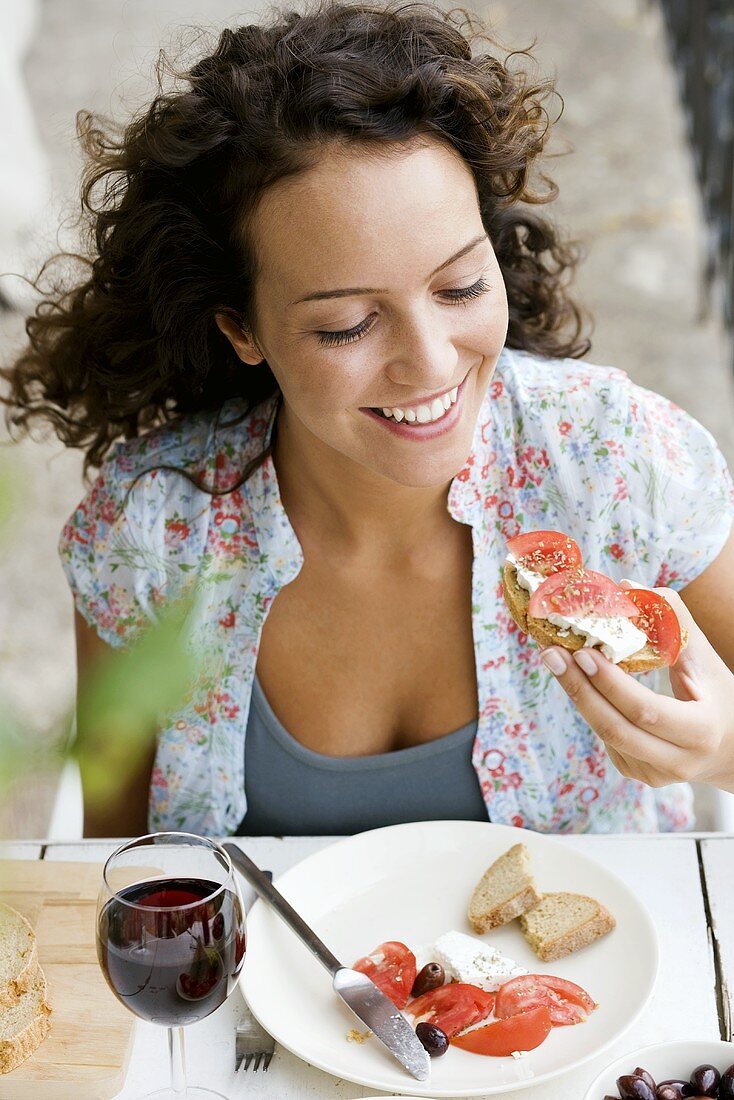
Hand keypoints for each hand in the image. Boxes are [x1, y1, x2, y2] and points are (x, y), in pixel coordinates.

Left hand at [539, 584, 733, 790]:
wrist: (730, 747)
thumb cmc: (717, 695)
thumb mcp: (705, 658)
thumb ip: (673, 619)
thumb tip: (627, 587)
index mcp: (701, 731)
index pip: (645, 710)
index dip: (610, 683)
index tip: (582, 652)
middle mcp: (678, 761)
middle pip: (615, 728)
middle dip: (578, 688)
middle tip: (551, 653)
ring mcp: (655, 773)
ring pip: (605, 735)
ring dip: (578, 695)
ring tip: (555, 660)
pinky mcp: (638, 774)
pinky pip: (606, 741)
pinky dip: (590, 708)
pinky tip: (579, 682)